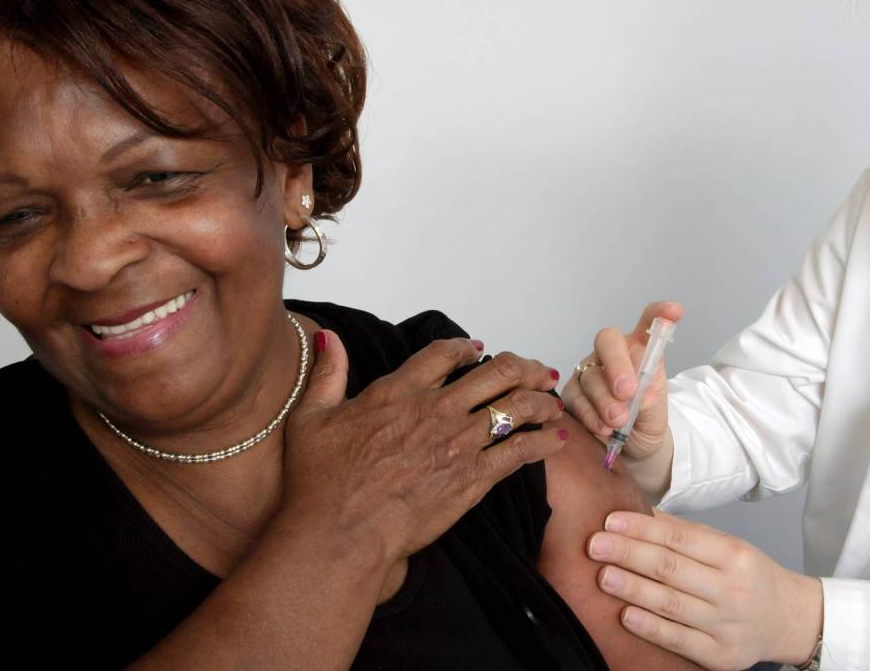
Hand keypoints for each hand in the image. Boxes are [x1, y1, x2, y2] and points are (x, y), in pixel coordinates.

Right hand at [277, 329, 569, 563]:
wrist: (342, 531)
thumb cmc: (321, 482)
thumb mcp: (312, 418)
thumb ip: (327, 374)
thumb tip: (329, 337)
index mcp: (400, 391)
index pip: (444, 353)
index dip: (466, 348)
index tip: (479, 351)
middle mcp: (437, 409)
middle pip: (496, 373)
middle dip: (523, 368)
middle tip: (537, 373)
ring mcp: (459, 442)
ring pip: (515, 407)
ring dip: (541, 401)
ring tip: (553, 404)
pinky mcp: (474, 477)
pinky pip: (521, 450)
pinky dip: (544, 441)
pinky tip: (557, 439)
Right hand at [562, 301, 683, 463]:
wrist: (633, 450)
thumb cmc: (646, 421)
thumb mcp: (656, 414)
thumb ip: (650, 402)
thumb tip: (640, 397)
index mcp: (639, 351)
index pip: (648, 324)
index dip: (659, 313)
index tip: (674, 311)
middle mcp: (612, 355)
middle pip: (607, 341)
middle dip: (617, 365)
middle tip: (628, 392)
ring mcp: (589, 372)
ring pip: (590, 375)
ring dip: (605, 400)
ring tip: (619, 422)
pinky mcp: (572, 393)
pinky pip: (575, 398)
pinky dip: (590, 414)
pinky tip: (603, 428)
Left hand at [586, 511, 822, 670]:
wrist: (790, 619)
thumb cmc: (751, 577)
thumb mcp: (728, 546)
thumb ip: (685, 534)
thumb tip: (640, 513)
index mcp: (734, 555)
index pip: (680, 538)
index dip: (643, 529)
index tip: (611, 521)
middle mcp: (731, 589)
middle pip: (671, 568)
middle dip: (629, 554)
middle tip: (595, 545)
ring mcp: (725, 624)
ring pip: (671, 604)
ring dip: (633, 588)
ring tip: (603, 576)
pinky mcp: (720, 655)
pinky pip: (678, 640)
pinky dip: (650, 627)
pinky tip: (626, 614)